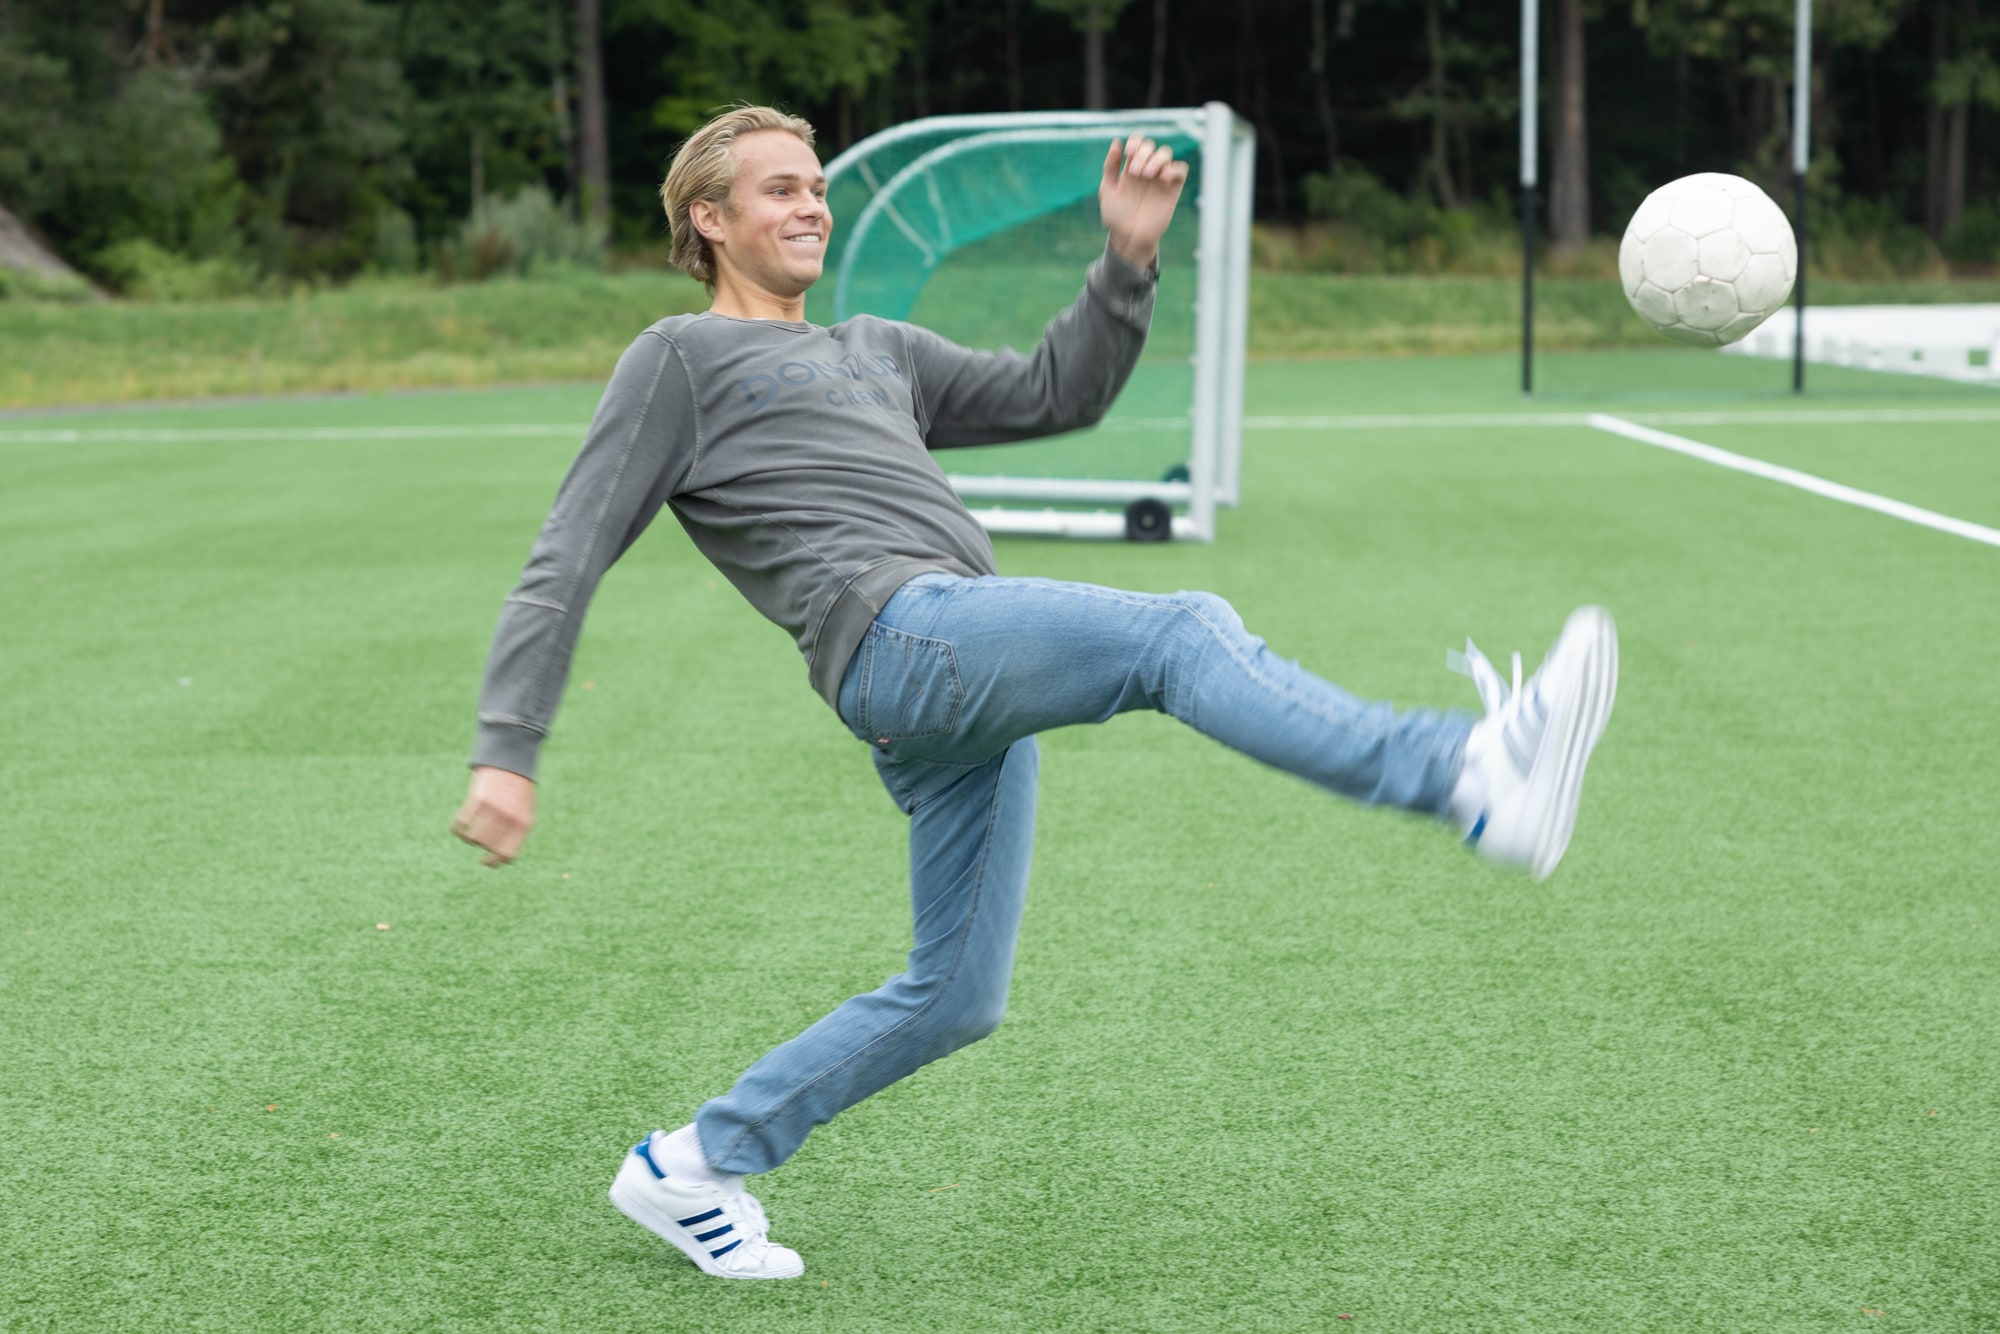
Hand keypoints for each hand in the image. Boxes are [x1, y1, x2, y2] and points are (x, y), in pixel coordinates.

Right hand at [452, 766, 536, 866]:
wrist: (511, 757)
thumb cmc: (519, 788)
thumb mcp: (525, 810)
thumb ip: (515, 831)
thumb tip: (502, 857)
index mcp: (524, 823)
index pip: (508, 853)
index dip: (495, 861)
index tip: (486, 861)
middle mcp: (510, 817)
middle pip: (489, 847)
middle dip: (482, 848)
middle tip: (478, 842)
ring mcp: (494, 808)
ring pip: (474, 838)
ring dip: (469, 839)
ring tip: (469, 835)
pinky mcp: (479, 798)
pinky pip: (462, 823)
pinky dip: (458, 829)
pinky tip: (459, 828)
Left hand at [1099, 134, 1188, 270]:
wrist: (1129, 237)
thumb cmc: (1116, 217)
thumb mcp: (1107, 189)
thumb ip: (1110, 166)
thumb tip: (1116, 141)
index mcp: (1130, 168)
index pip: (1137, 143)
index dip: (1135, 141)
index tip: (1128, 152)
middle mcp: (1146, 170)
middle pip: (1151, 146)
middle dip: (1143, 153)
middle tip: (1136, 171)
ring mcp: (1160, 179)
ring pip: (1166, 154)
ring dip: (1157, 159)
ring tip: (1147, 175)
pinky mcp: (1172, 190)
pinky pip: (1181, 169)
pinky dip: (1174, 168)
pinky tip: (1163, 178)